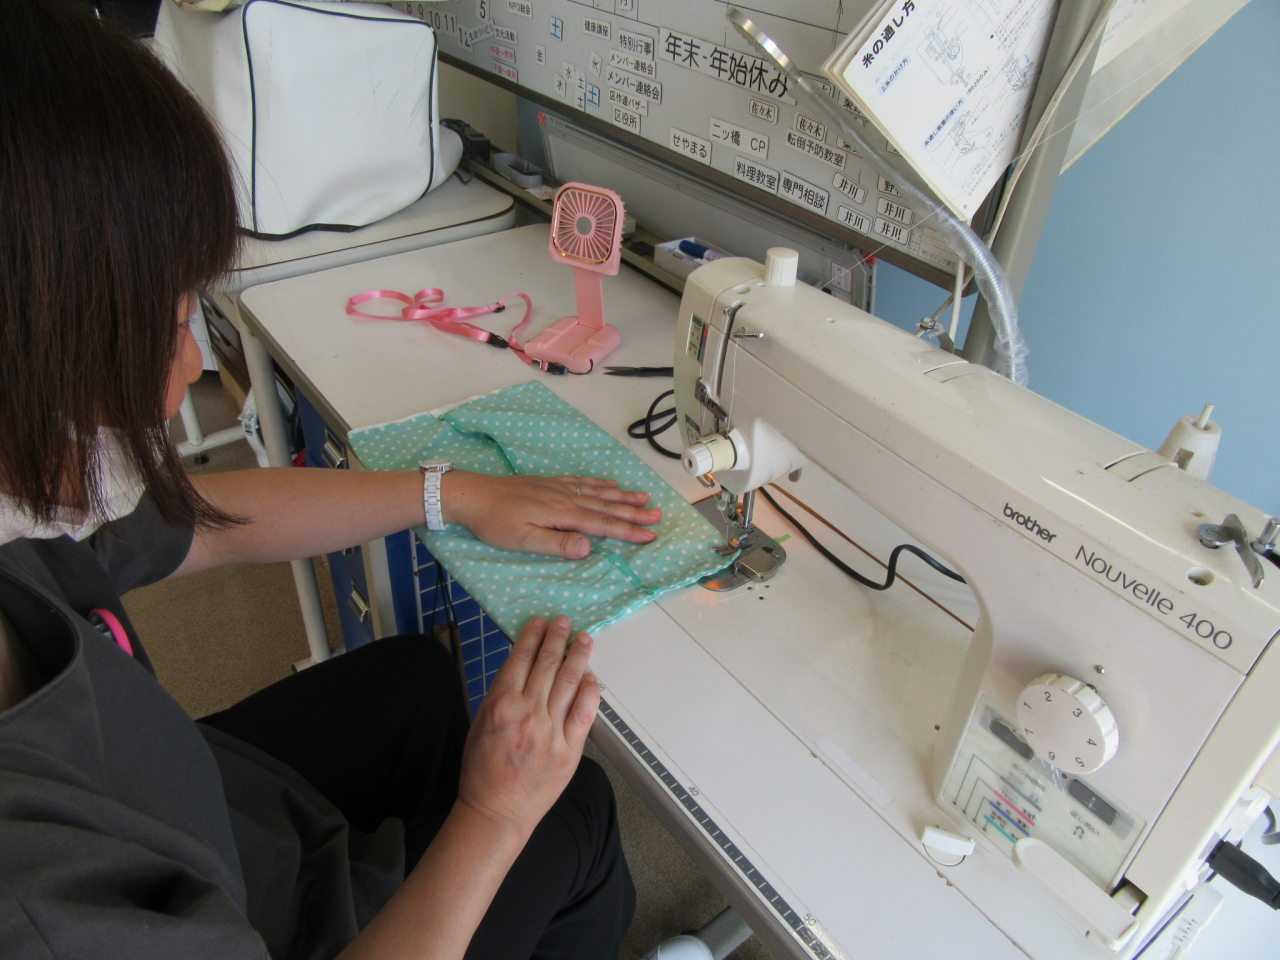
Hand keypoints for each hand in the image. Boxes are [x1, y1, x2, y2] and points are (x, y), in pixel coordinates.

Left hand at [443, 471, 660, 558]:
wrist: (472, 495)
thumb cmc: (495, 523)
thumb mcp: (523, 541)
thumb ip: (558, 544)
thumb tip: (589, 547)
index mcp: (562, 514)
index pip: (602, 524)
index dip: (628, 531)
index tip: (650, 534)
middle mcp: (565, 497)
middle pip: (606, 506)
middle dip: (634, 512)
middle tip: (658, 515)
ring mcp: (558, 487)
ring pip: (597, 492)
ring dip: (622, 495)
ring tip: (645, 497)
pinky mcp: (549, 482)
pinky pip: (581, 481)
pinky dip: (599, 483)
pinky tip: (609, 483)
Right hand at [457, 616, 598, 837]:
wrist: (496, 811)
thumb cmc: (482, 770)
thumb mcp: (480, 724)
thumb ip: (500, 695)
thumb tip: (521, 667)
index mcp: (500, 704)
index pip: (520, 659)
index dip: (533, 636)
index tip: (540, 622)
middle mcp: (527, 713)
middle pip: (547, 664)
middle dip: (558, 638)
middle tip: (565, 622)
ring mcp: (551, 731)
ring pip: (569, 682)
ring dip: (578, 655)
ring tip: (584, 639)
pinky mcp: (570, 749)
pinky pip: (585, 712)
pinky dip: (590, 690)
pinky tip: (591, 675)